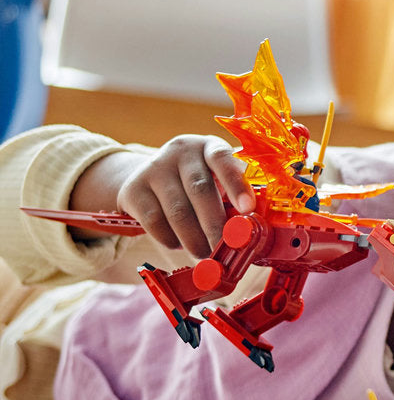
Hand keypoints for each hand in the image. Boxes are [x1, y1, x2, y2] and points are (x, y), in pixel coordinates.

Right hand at [72, 135, 253, 257]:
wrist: (149, 177)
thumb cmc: (197, 182)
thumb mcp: (216, 178)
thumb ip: (234, 196)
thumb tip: (253, 228)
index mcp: (209, 146)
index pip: (222, 159)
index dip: (236, 184)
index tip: (248, 209)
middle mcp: (181, 151)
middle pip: (200, 190)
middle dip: (215, 225)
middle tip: (225, 249)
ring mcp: (155, 168)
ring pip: (177, 210)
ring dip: (194, 239)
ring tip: (204, 253)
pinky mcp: (134, 189)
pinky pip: (154, 221)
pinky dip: (170, 238)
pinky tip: (178, 244)